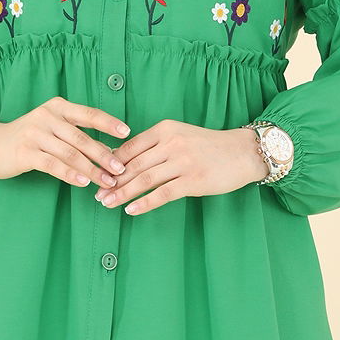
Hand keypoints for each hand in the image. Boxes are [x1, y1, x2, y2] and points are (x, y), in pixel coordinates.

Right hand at [0, 97, 129, 188]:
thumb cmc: (27, 138)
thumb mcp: (51, 127)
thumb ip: (74, 133)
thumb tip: (109, 150)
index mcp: (58, 107)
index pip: (89, 114)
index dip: (109, 123)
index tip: (127, 133)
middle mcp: (47, 117)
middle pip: (82, 138)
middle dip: (104, 155)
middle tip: (121, 169)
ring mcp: (35, 134)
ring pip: (70, 153)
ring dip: (91, 169)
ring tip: (107, 182)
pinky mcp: (25, 152)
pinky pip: (53, 164)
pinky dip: (70, 174)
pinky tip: (82, 183)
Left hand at [93, 121, 266, 216]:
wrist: (242, 152)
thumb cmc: (208, 146)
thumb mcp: (180, 136)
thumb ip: (155, 146)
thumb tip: (122, 158)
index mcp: (165, 129)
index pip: (130, 147)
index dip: (110, 162)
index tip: (96, 174)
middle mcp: (172, 143)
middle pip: (133, 164)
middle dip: (112, 180)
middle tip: (97, 193)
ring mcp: (183, 162)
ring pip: (144, 179)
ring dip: (122, 193)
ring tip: (107, 203)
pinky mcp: (193, 180)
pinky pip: (163, 193)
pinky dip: (144, 203)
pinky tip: (131, 210)